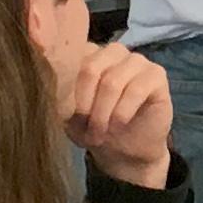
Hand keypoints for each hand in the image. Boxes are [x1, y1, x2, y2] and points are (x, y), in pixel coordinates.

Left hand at [63, 41, 174, 189]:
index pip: (70, 59)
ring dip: (103, 113)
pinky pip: (136, 89)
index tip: (64, 114)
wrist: (124, 152)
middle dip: (85, 105)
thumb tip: (45, 85)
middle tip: (85, 129)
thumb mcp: (67, 114)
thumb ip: (57, 95)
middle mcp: (112, 51)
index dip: (65, 90)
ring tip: (99, 133)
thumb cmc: (92, 127)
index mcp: (87, 54)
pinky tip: (118, 125)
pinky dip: (122, 112)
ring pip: (112, 81)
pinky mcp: (156, 75)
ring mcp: (136, 60)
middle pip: (90, 68)